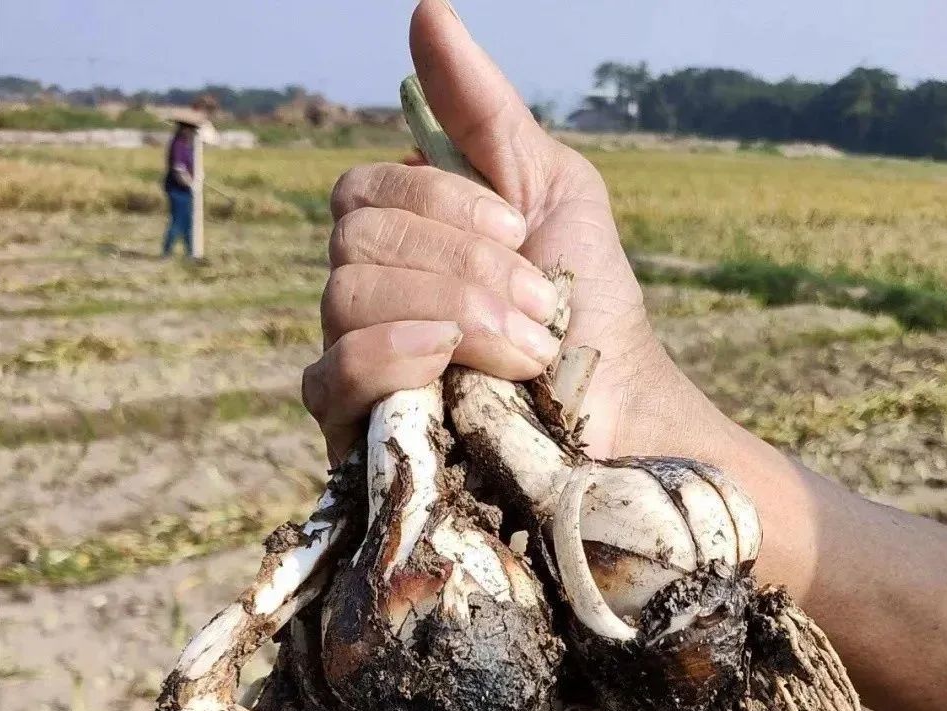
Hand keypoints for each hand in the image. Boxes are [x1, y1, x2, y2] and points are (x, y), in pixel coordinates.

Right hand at [301, 0, 709, 463]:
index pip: (365, 191)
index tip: (519, 230)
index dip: (440, 204)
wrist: (619, 410)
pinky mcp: (358, 432)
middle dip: (460, 266)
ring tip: (525, 348)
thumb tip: (425, 9)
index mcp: (402, 238)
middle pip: (355, 242)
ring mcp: (357, 363)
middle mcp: (368, 295)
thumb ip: (481, 113)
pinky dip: (386, 357)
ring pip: (343, 300)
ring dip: (448, 311)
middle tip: (537, 303)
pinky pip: (326, 380)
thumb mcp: (549, 189)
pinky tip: (447, 362)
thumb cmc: (587, 305)